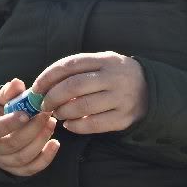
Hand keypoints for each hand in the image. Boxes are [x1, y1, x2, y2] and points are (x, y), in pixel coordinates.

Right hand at [0, 78, 59, 176]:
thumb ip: (8, 92)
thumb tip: (17, 83)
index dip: (10, 123)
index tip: (26, 113)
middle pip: (12, 144)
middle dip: (32, 129)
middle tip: (46, 114)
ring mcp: (3, 162)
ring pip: (23, 157)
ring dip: (41, 140)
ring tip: (51, 123)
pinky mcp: (16, 170)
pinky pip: (31, 169)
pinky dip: (45, 158)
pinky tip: (55, 143)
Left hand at [33, 52, 147, 134]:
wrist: (150, 89)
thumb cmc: (115, 75)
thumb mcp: (102, 63)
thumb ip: (78, 70)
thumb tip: (44, 85)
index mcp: (106, 60)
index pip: (70, 65)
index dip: (49, 76)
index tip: (36, 87)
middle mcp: (114, 77)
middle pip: (74, 86)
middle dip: (52, 97)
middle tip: (43, 104)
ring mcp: (121, 98)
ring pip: (83, 107)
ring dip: (63, 112)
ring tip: (57, 113)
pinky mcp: (124, 118)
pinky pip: (94, 125)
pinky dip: (77, 126)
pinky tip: (69, 124)